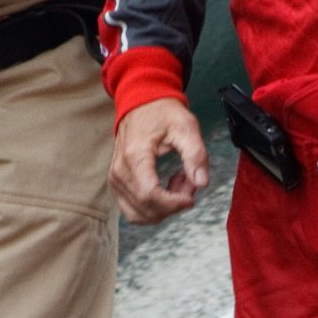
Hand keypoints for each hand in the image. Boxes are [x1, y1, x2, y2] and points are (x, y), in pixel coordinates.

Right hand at [110, 99, 209, 224]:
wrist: (141, 103)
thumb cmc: (162, 113)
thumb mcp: (186, 127)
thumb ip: (196, 155)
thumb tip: (201, 182)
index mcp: (135, 156)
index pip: (150, 195)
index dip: (173, 203)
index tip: (191, 197)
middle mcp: (120, 171)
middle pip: (146, 208)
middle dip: (173, 204)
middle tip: (189, 182)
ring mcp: (115, 180)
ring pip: (139, 214)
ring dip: (164, 208)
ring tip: (178, 183)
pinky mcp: (117, 185)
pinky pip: (134, 211)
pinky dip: (154, 208)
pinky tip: (166, 188)